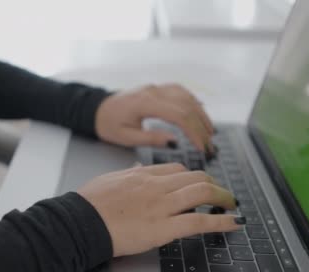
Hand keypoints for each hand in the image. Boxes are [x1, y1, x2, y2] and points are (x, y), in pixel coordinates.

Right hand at [77, 163, 241, 256]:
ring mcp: (161, 206)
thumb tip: (137, 167)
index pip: (178, 170)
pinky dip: (221, 221)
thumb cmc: (89, 204)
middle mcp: (156, 186)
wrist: (80, 221)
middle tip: (222, 195)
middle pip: (196, 177)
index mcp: (143, 174)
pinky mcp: (163, 227)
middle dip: (214, 185)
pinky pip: (198, 221)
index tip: (201, 183)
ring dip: (223, 198)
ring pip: (202, 192)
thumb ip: (127, 173)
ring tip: (232, 205)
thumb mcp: (109, 180)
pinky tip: (234, 223)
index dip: (194, 177)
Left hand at [95, 84, 214, 152]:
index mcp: (144, 103)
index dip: (193, 131)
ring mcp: (156, 88)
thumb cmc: (109, 124)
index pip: (178, 115)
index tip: (202, 147)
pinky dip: (194, 103)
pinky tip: (201, 114)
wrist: (98, 109)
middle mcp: (153, 91)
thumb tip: (175, 142)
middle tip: (209, 144)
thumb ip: (151, 139)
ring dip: (201, 114)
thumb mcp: (126, 137)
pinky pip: (181, 92)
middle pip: (186, 105)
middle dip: (201, 126)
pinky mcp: (158, 88)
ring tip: (210, 132)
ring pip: (187, 96)